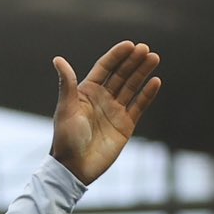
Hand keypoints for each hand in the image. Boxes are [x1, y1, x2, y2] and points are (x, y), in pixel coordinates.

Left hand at [49, 41, 161, 183]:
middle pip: (121, 74)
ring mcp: (115, 111)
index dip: (117, 56)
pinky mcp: (125, 125)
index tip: (129, 45)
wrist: (75, 168)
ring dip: (143, 72)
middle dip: (133, 61)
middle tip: (145, 49)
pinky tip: (155, 81)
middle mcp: (102, 98)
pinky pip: (139, 106)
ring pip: (132, 87)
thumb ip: (67, 84)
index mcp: (87, 92)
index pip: (105, 68)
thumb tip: (58, 59)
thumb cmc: (66, 139)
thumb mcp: (66, 109)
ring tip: (154, 58)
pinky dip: (147, 94)